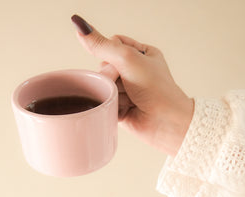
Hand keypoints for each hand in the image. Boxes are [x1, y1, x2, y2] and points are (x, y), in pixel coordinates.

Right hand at [71, 15, 193, 156]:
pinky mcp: (119, 108)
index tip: (122, 64)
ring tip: (129, 100)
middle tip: (128, 85)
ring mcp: (126, 90)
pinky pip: (104, 103)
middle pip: (104, 67)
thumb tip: (79, 26)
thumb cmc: (157, 89)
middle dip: (112, 77)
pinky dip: (112, 106)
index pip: (112, 45)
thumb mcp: (128, 59)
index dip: (110, 54)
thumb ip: (102, 45)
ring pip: (103, 86)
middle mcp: (133, 71)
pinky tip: (125, 109)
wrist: (164, 122)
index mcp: (140, 54)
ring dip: (113, 94)